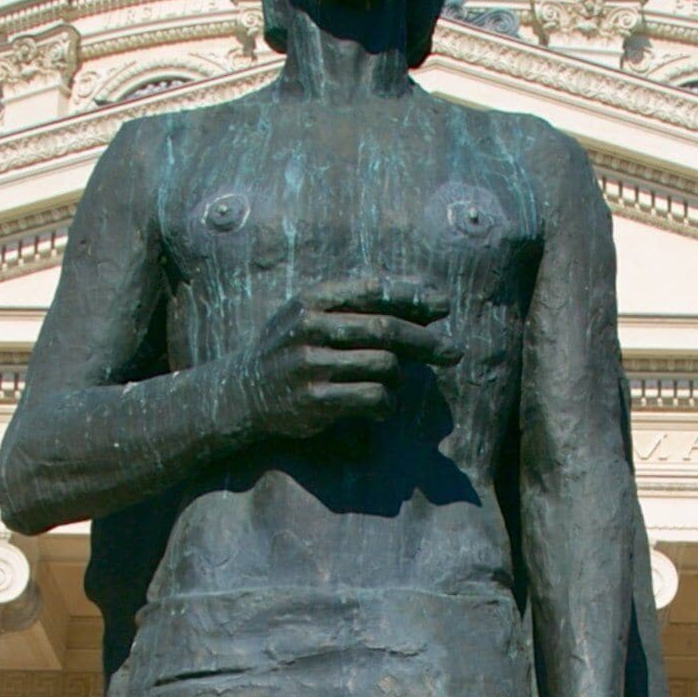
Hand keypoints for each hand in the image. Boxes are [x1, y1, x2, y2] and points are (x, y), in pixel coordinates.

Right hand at [230, 277, 453, 437]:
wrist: (244, 391)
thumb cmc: (293, 346)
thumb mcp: (316, 313)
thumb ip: (363, 304)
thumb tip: (428, 301)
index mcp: (313, 298)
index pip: (374, 289)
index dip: (413, 296)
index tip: (443, 305)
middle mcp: (310, 327)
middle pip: (385, 328)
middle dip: (426, 341)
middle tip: (453, 352)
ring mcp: (310, 365)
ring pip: (384, 365)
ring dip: (400, 377)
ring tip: (393, 383)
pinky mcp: (314, 400)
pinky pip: (373, 398)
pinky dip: (387, 403)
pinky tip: (383, 406)